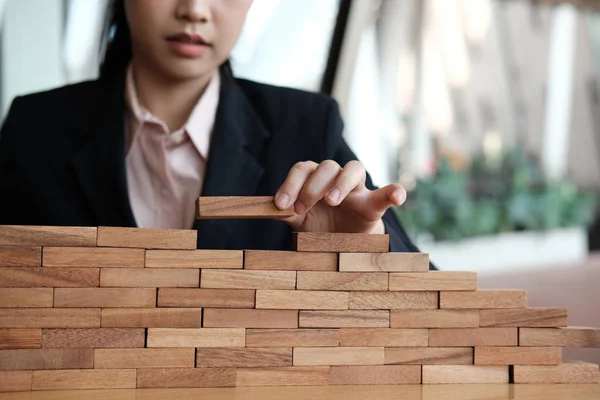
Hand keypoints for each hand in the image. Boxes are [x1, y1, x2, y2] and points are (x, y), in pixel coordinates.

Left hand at [274, 160, 406, 233]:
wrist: (343, 247)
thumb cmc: (320, 227)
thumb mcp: (300, 220)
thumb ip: (287, 213)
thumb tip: (265, 209)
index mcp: (315, 179)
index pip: (303, 169)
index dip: (291, 184)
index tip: (281, 206)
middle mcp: (336, 179)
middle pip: (326, 166)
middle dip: (311, 186)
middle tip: (302, 208)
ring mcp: (357, 190)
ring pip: (353, 169)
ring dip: (341, 182)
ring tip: (332, 201)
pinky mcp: (375, 204)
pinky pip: (388, 192)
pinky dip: (394, 191)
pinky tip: (397, 197)